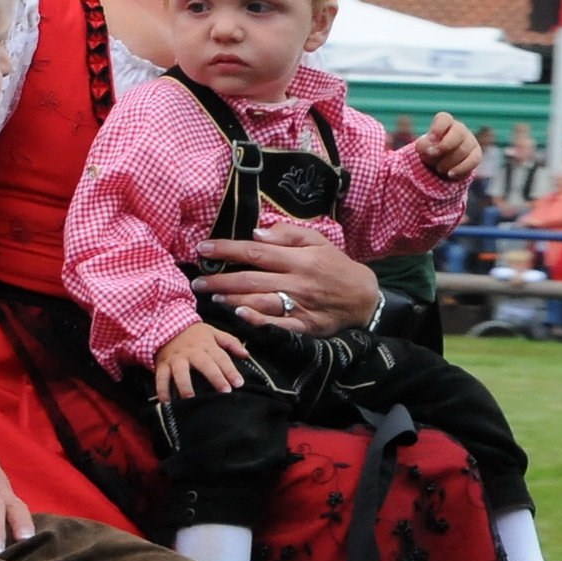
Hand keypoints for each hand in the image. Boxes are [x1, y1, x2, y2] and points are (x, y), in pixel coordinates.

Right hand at [154, 322, 247, 400]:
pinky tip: (166, 402)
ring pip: (180, 372)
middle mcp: (192, 352)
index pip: (221, 358)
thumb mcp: (213, 332)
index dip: (230, 370)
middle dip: (215, 377)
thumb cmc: (193, 334)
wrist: (165, 323)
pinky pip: (161, 378)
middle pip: (204, 364)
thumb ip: (230, 342)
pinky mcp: (163, 365)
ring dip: (185, 385)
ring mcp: (176, 359)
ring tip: (191, 399)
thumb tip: (246, 354)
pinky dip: (162, 390)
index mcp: (207, 345)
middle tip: (225, 392)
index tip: (239, 383)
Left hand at [191, 222, 378, 335]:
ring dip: (233, 299)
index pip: (254, 252)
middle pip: (251, 279)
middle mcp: (296, 281)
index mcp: (298, 258)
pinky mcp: (304, 326)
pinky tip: (240, 316)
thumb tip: (257, 234)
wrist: (365, 297)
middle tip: (196, 281)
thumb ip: (288, 235)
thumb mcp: (318, 241)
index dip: (226, 250)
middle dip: (220, 280)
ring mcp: (300, 305)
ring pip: (261, 302)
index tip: (202, 248)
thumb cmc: (336, 266)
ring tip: (212, 297)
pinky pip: (278, 325)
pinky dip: (259, 321)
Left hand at [415, 112, 480, 179]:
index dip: (438, 128)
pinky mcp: (476, 154)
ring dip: (449, 161)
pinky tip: (450, 174)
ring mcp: (470, 141)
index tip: (431, 139)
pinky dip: (460, 169)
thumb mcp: (423, 148)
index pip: (444, 118)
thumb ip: (423, 145)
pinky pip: (473, 161)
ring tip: (439, 168)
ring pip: (463, 149)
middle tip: (433, 155)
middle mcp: (459, 129)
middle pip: (458, 132)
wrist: (441, 165)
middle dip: (445, 146)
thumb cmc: (431, 151)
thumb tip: (429, 148)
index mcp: (445, 122)